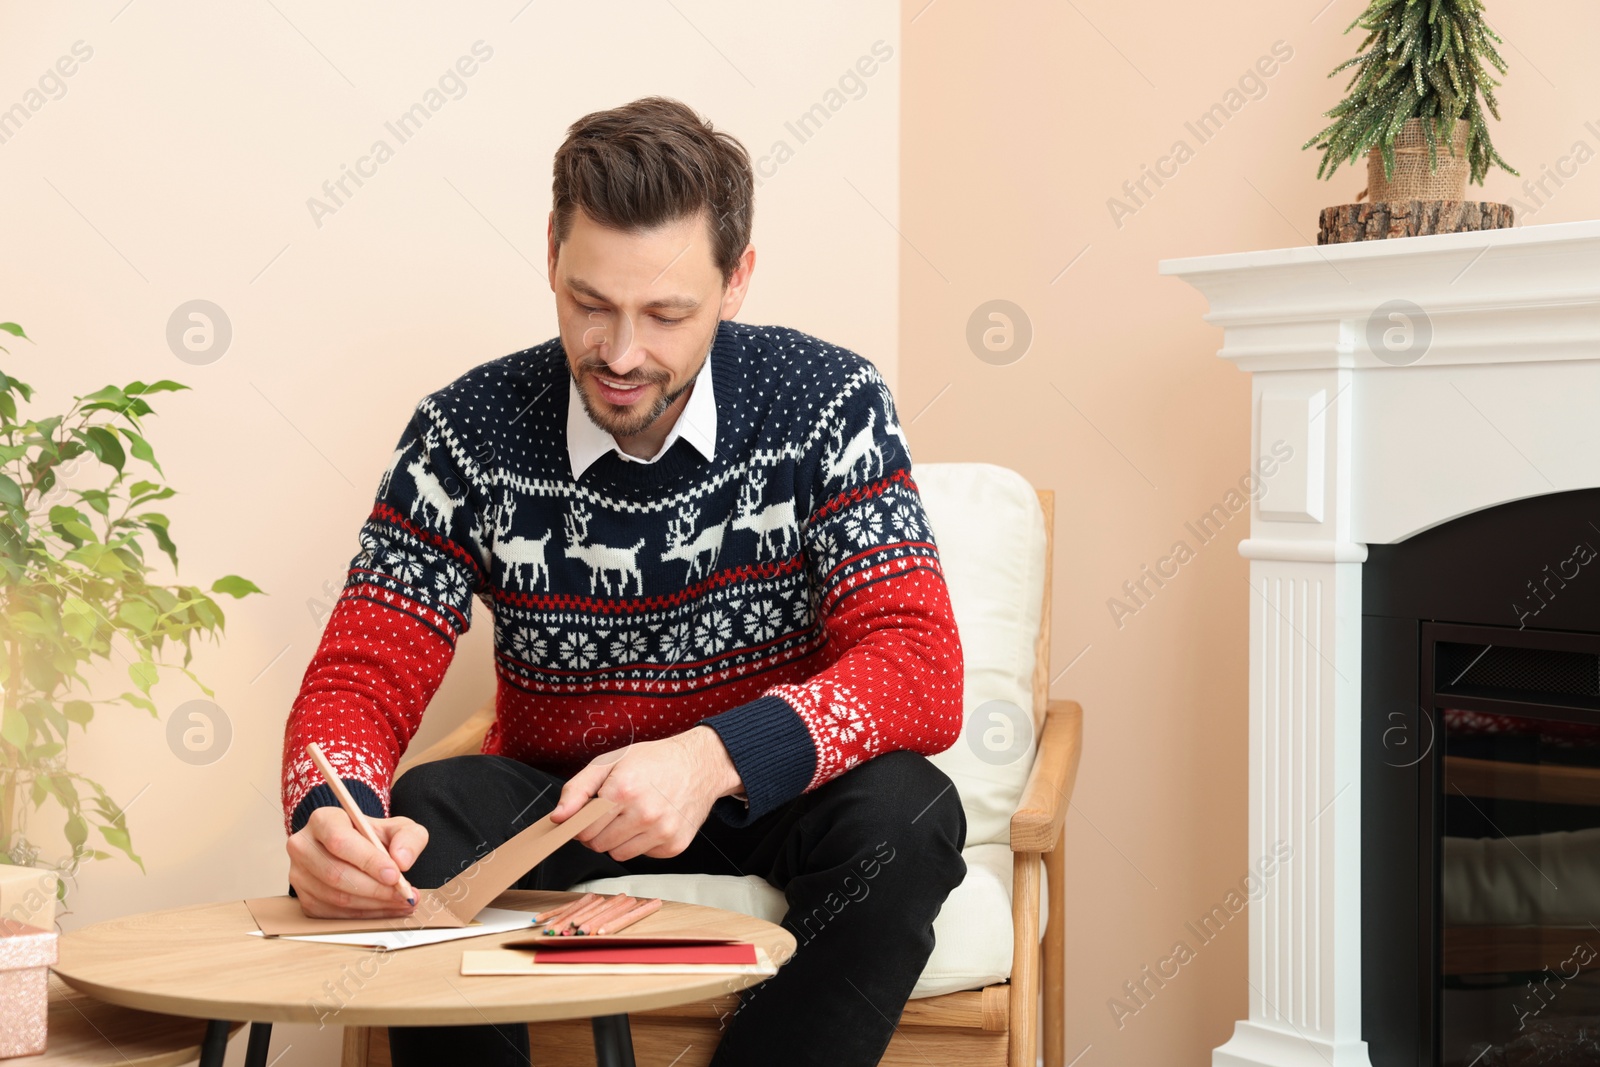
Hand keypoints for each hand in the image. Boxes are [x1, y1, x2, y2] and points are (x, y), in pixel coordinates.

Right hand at [287, 806, 427, 917]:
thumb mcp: (398, 827)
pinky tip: (386, 909)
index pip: (340, 841)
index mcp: (323, 820)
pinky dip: (365, 915)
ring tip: (401, 902)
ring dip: (373, 905)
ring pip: (335, 898)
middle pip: (336, 874)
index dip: (368, 860)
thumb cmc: (374, 836)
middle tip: (404, 894)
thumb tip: (402, 861)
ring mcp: (300, 875)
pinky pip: (334, 914)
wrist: (357, 849)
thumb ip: (408, 837)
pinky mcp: (305, 900)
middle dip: (375, 888)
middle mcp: (303, 846)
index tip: (394, 874)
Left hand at [549, 726, 741, 862]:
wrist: (699, 764)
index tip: (588, 816)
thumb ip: (577, 789)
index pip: (583, 829)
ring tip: (632, 816)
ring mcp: (662, 832)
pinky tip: (651, 823)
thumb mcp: (610, 762)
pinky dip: (642, 843)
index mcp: (623, 790)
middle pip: (598, 845)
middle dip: (598, 832)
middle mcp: (644, 814)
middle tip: (612, 813)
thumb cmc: (653, 760)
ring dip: (619, 840)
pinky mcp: (674, 845)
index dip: (581, 824)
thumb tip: (557, 817)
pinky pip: (642, 856)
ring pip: (619, 855)